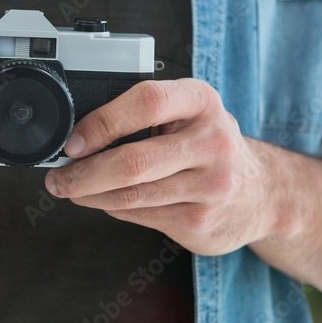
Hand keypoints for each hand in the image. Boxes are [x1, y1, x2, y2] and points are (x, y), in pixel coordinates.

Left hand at [44, 78, 279, 255]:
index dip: (101, 122)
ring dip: (90, 195)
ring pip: (132, 195)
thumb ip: (146, 115)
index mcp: (202, 102)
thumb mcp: (190, 115)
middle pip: (133, 161)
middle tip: (59, 178)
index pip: (146, 102)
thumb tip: (80, 135)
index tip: (73, 142)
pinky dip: (113, 208)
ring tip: (72, 189)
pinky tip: (105, 201)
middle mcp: (212, 142)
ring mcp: (210, 186)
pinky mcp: (201, 221)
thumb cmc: (210, 147)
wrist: (262, 194)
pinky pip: (140, 215)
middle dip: (83, 173)